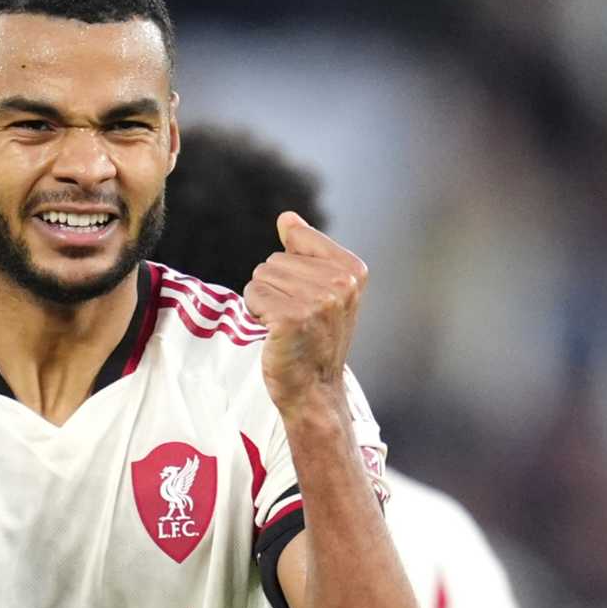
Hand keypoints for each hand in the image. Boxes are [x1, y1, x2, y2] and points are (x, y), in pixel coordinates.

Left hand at [244, 211, 368, 411]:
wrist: (314, 389)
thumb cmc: (314, 338)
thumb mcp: (321, 289)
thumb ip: (305, 250)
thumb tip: (287, 218)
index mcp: (353, 269)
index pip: (297, 237)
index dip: (291, 269)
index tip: (309, 300)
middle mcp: (341, 283)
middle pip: (274, 260)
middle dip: (275, 288)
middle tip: (295, 319)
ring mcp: (318, 301)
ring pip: (261, 276)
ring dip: (264, 302)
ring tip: (285, 326)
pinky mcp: (292, 317)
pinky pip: (253, 296)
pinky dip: (255, 314)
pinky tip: (274, 334)